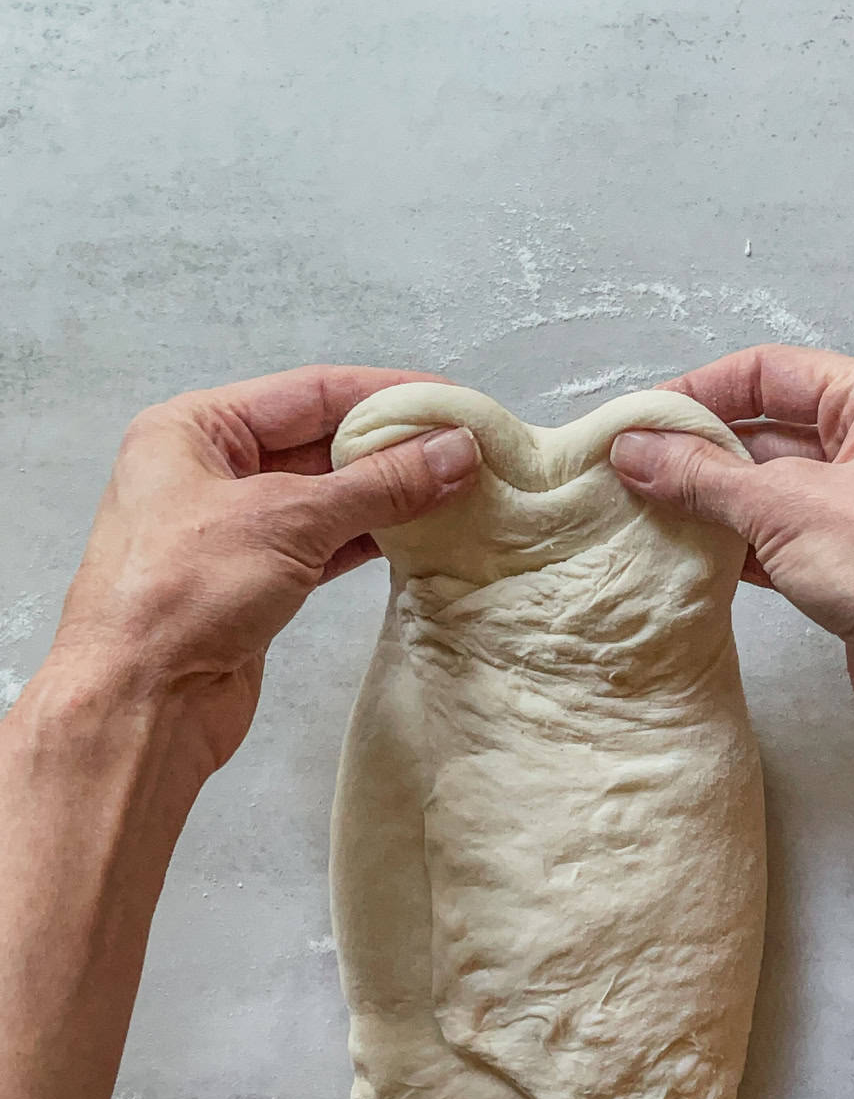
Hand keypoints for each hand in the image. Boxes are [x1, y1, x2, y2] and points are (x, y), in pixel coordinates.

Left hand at [47, 365, 479, 777]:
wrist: (139, 706)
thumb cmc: (185, 594)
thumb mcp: (287, 521)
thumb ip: (380, 485)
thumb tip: (458, 452)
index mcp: (194, 429)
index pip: (310, 392)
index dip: (387, 394)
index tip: (456, 404)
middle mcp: (210, 470)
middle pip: (320, 441)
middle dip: (394, 448)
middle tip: (469, 452)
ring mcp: (233, 531)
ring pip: (327, 498)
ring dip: (390, 497)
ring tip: (460, 492)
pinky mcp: (256, 584)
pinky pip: (324, 545)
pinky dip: (370, 539)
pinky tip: (419, 535)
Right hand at [609, 344, 853, 740]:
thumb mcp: (784, 506)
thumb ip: (701, 475)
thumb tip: (634, 451)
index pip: (773, 372)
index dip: (701, 392)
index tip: (643, 420)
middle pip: (773, 429)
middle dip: (703, 451)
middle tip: (636, 470)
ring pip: (777, 488)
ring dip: (717, 501)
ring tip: (652, 510)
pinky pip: (788, 536)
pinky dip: (742, 542)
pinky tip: (695, 553)